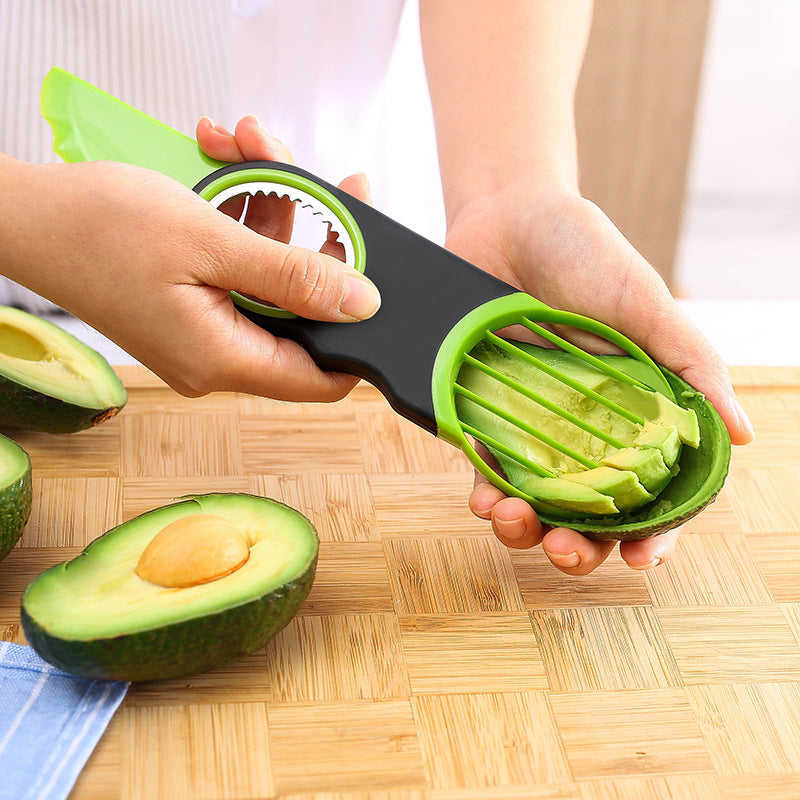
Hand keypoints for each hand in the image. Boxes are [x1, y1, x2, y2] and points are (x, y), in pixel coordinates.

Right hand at [0, 117, 377, 400]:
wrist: (27, 215)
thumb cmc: (97, 227)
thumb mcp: (208, 241)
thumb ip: (292, 275)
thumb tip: (362, 304)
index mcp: (224, 359)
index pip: (324, 378)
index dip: (360, 335)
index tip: (377, 274)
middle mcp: (218, 358)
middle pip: (304, 315)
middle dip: (316, 240)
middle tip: (323, 181)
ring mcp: (206, 334)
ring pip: (274, 281)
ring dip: (275, 213)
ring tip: (252, 151)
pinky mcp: (194, 307)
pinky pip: (242, 269)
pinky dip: (244, 219)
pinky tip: (226, 168)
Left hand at [444, 179, 753, 574]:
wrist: (509, 216)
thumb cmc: (587, 254)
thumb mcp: (647, 305)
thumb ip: (691, 366)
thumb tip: (742, 436)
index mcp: (633, 412)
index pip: (650, 490)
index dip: (653, 533)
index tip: (642, 560)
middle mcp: (582, 427)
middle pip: (585, 511)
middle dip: (577, 546)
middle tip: (566, 551)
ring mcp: (530, 423)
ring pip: (529, 500)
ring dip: (522, 528)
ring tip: (514, 521)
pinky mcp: (481, 409)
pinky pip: (481, 464)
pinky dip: (482, 487)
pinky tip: (483, 493)